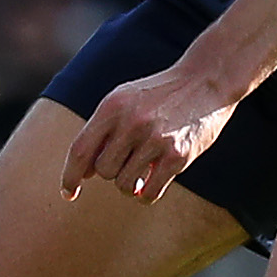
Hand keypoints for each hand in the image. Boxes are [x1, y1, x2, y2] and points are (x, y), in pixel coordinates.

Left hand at [63, 59, 241, 203]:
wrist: (207, 80)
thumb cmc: (161, 94)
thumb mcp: (125, 100)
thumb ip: (103, 131)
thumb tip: (83, 172)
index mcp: (112, 106)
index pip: (80, 150)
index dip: (70, 176)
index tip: (69, 194)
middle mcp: (131, 122)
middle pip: (103, 170)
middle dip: (113, 173)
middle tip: (130, 161)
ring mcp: (155, 139)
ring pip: (125, 185)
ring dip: (132, 185)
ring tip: (144, 173)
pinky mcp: (178, 155)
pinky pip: (150, 193)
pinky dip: (148, 195)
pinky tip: (153, 185)